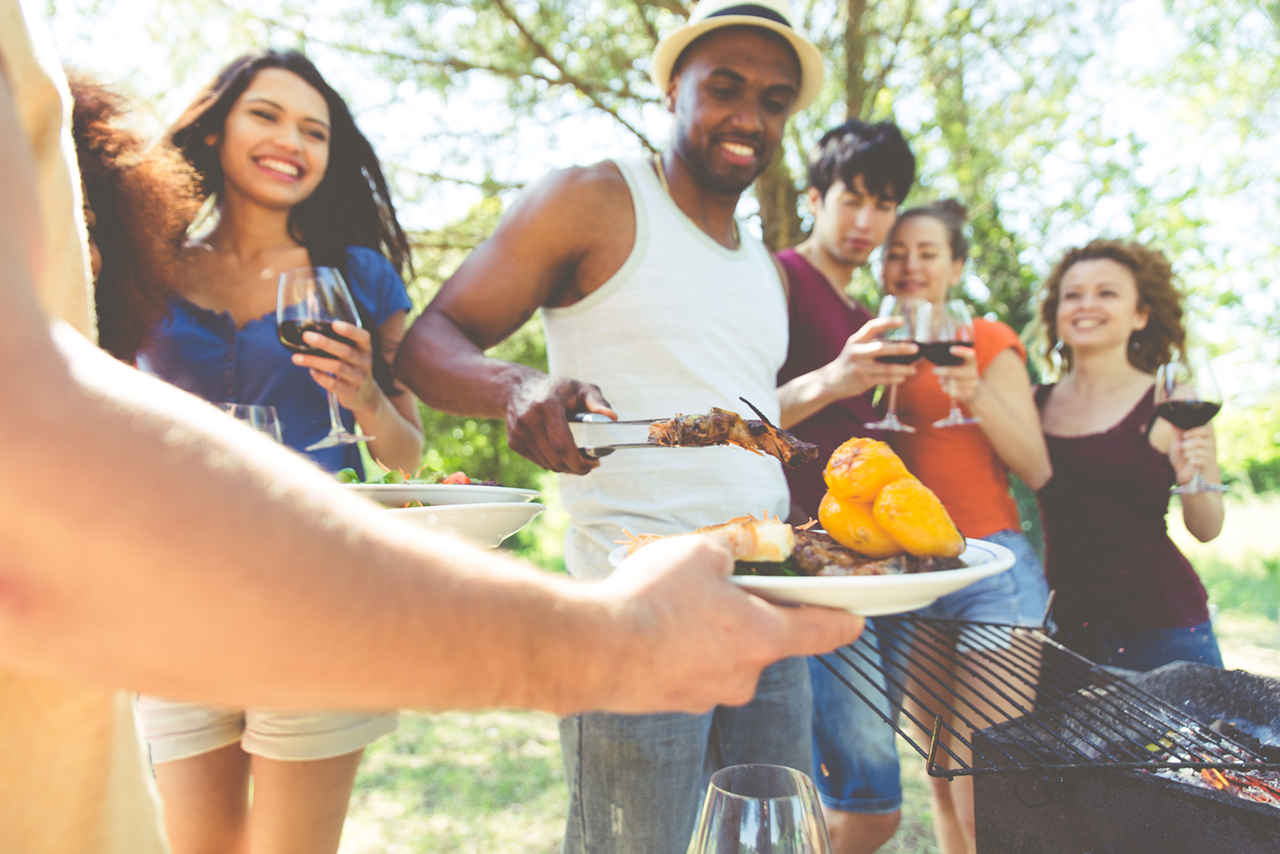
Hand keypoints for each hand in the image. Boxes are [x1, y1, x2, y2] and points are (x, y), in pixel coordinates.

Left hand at [291, 320, 382, 416]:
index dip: (350, 330)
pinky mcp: (351, 392)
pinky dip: (320, 377)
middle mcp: (364, 362)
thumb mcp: (354, 353)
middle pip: (346, 351)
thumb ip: (340, 343)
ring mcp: (359, 378)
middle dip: (325, 343)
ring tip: (296, 358)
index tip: (334, 324)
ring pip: (337, 367)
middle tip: (306, 336)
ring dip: (315, 361)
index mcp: (365, 349)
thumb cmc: (352, 366)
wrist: (365, 395)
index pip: (363, 337)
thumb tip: (311, 332)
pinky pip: (333, 384)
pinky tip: (311, 371)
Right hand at [506, 375, 615, 474]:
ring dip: (566, 467)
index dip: (580, 460)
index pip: (562, 445)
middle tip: (590, 465)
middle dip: (576, 468)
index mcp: (547, 406)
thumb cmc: (555, 389)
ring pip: (548, 464)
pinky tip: (562, 454)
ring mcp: (519, 433)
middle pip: (556, 459)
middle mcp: (529, 420)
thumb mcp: (579, 388)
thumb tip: (612, 417)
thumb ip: (597, 401)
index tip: (594, 462)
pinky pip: (539, 462)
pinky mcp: (514, 443)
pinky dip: (554, 463)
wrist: (517, 388)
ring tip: (578, 459)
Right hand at [591, 535, 863, 713]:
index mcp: (764, 637)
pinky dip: (679, 650)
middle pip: (764, 641)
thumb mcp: (700, 552)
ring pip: (723, 657)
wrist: (592, 648)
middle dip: (748, 615)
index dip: (843, 622)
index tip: (857, 622)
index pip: (822, 632)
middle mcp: (744, 675)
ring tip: (672, 605)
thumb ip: (732, 550)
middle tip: (720, 587)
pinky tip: (652, 627)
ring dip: (710, 634)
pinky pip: (688, 670)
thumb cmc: (652, 598)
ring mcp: (707, 695)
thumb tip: (739, 553)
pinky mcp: (672, 702)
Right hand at [820, 317, 917, 397]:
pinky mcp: (863, 381)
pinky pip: (884, 380)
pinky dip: (896, 379)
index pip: (871, 327)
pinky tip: (903, 377)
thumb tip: (902, 344)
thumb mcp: (856, 348)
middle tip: (915, 349)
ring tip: (913, 369)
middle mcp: (856, 353)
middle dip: (900, 348)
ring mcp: (859, 368)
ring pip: (886, 368)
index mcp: (855, 341)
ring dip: (903, 369)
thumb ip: (873, 344)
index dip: (886, 322)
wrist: (830, 381)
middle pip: (881, 348)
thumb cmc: (850, 362)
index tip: (901, 321)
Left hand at [932, 345, 978, 402]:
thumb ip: (951, 358)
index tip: (951, 349)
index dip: (961, 351)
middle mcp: (973, 372)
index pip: (969, 354)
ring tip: (943, 379)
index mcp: (971, 361)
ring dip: (943, 381)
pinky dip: (946, 389)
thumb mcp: (960, 363)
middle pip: (951, 372)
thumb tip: (940, 353)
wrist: (974, 388)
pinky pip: (952, 392)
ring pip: (950, 383)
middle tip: (934, 370)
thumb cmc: (960, 371)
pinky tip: (946, 386)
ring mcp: (972, 384)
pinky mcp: (969, 393)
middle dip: (941, 371)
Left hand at [1169, 424, 1217, 485]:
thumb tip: (1173, 417)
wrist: (1182, 473)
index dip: (1197, 427)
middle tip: (1184, 444)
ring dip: (1187, 451)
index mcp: (1203, 435)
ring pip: (1200, 444)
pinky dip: (1190, 459)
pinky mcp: (1208, 462)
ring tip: (1186, 455)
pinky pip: (1199, 457)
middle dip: (1191, 437)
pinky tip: (1190, 462)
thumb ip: (1177, 430)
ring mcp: (1210, 452)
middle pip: (1205, 432)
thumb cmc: (1181, 456)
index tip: (1185, 435)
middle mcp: (1209, 442)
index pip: (1207, 424)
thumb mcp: (1176, 442)